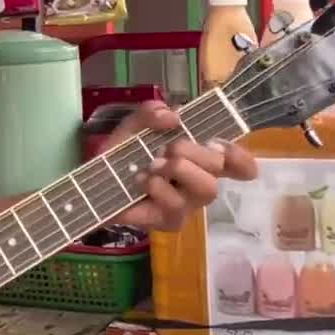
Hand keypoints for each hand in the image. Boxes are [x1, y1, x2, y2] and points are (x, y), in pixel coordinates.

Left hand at [107, 101, 257, 231]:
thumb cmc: (122, 154)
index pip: (236, 162)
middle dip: (196, 152)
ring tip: (153, 165)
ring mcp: (187, 204)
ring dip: (180, 170)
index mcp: (198, 158)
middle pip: (220, 169)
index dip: (240, 156)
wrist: (94, 180)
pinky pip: (178, 207)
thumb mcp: (134, 126)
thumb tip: (172, 116)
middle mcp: (198, 182)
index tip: (220, 145)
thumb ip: (150, 113)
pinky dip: (159, 188)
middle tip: (170, 148)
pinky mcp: (170, 222)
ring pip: (207, 189)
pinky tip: (141, 181)